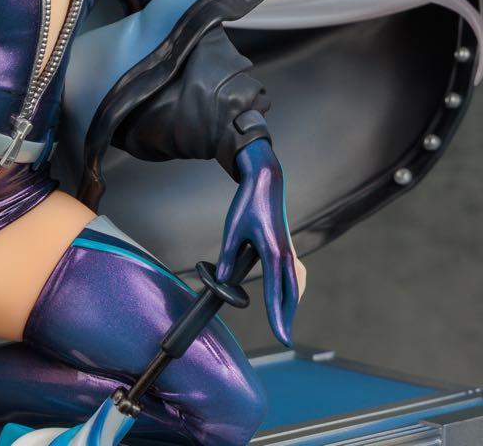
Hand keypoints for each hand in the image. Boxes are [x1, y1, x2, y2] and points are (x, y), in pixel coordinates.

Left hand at [216, 137, 300, 346]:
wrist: (265, 181)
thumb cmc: (247, 204)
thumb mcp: (232, 229)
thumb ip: (227, 256)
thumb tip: (223, 280)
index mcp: (273, 252)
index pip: (275, 293)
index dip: (277, 317)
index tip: (282, 338)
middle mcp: (286, 255)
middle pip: (291, 294)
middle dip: (286, 317)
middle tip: (284, 338)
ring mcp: (290, 251)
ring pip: (296, 285)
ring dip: (290, 303)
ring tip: (282, 320)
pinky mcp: (289, 246)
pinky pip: (295, 274)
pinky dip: (292, 288)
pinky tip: (286, 294)